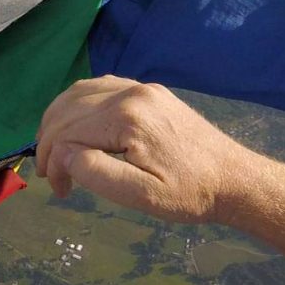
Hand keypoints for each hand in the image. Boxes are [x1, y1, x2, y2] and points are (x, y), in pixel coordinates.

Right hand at [34, 77, 257, 223]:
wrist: (234, 179)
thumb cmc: (190, 194)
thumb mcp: (142, 197)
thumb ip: (97, 173)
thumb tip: (62, 155)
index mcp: (127, 118)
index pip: (67, 132)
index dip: (52, 161)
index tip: (59, 190)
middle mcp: (130, 93)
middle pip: (68, 108)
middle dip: (50, 142)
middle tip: (52, 176)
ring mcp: (140, 87)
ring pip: (79, 92)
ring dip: (59, 121)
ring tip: (56, 153)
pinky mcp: (148, 90)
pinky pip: (99, 88)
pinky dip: (79, 106)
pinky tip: (78, 129)